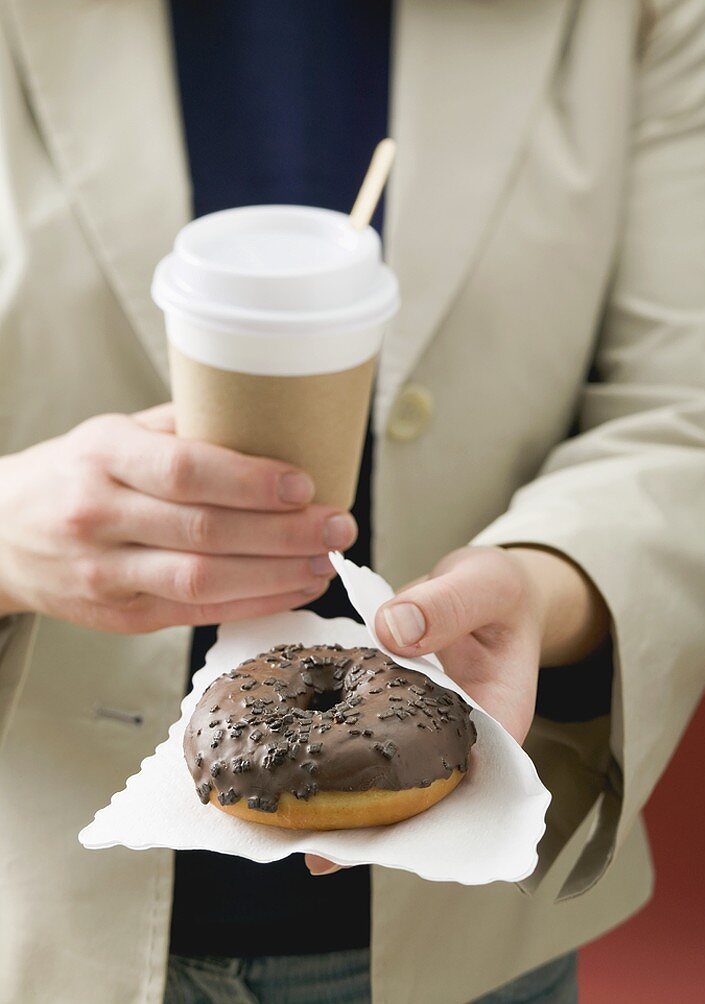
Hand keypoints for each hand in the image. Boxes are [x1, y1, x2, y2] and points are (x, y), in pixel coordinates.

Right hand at [0, 404, 356, 631]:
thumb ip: (185, 429)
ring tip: (325, 561)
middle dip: (284, 532)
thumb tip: (272, 421)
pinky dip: (251, 603)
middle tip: (338, 525)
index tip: (305, 483)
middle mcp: (99, 516)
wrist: (0, 531)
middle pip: (205, 531)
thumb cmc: (72, 473)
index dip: (251, 481)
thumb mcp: (114, 432)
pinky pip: (194, 614)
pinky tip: (291, 588)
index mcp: (104, 456)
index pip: (184, 471)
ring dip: (276, 574)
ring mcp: (106, 573)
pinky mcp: (119, 616)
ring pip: (202, 581)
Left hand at [305, 544, 607, 875]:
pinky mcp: (388, 716)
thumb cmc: (499, 591)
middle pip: (415, 799)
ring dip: (341, 800)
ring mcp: (418, 732)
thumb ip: (447, 606)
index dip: (413, 820)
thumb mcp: (485, 586)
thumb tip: (394, 630)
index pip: (460, 788)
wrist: (484, 584)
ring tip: (288, 824)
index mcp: (495, 724)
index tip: (367, 841)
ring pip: (383, 780)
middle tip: (311, 850)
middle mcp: (455, 742)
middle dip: (365, 824)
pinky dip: (327, 752)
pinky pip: (359, 741)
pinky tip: (286, 768)